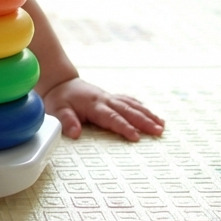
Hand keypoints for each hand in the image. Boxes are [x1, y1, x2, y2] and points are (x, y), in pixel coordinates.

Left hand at [41, 78, 163, 140]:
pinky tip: (152, 115)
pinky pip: (130, 101)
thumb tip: (75, 134)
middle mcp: (105, 100)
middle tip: (158, 131)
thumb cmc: (60, 99)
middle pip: (128, 111)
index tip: (136, 136)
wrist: (61, 83)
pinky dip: (142, 108)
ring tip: (162, 125)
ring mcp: (110, 97)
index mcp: (94, 105)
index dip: (124, 127)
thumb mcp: (58, 110)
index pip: (112, 117)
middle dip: (144, 121)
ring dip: (148, 115)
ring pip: (132, 105)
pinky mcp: (112, 97)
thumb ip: (67, 121)